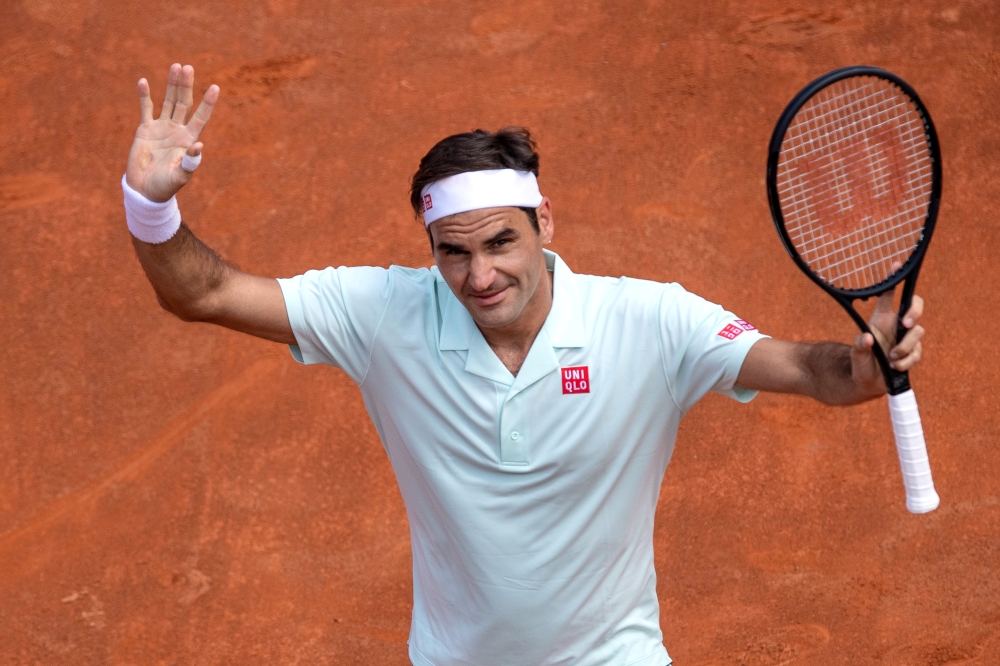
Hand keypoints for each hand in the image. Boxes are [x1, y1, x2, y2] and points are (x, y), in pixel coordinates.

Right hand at [125, 63, 218, 201]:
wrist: (145, 190)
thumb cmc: (165, 186)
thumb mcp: (180, 175)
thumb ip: (190, 162)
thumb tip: (199, 145)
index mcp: (188, 140)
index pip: (200, 117)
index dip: (207, 103)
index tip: (215, 88)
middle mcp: (177, 130)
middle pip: (183, 103)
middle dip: (186, 86)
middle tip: (188, 67)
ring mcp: (161, 128)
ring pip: (168, 101)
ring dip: (172, 85)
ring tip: (177, 67)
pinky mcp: (145, 129)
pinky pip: (146, 109)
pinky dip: (145, 96)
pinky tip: (144, 82)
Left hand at [850, 269, 925, 392]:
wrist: (868, 382)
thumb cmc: (861, 362)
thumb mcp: (856, 355)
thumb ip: (859, 347)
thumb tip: (867, 339)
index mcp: (881, 319)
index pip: (889, 295)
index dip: (893, 280)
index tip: (895, 265)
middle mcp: (896, 326)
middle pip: (915, 306)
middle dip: (915, 312)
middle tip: (906, 324)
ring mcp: (906, 338)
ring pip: (918, 333)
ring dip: (904, 346)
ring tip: (891, 358)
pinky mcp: (913, 353)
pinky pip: (917, 353)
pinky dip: (906, 361)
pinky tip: (895, 367)